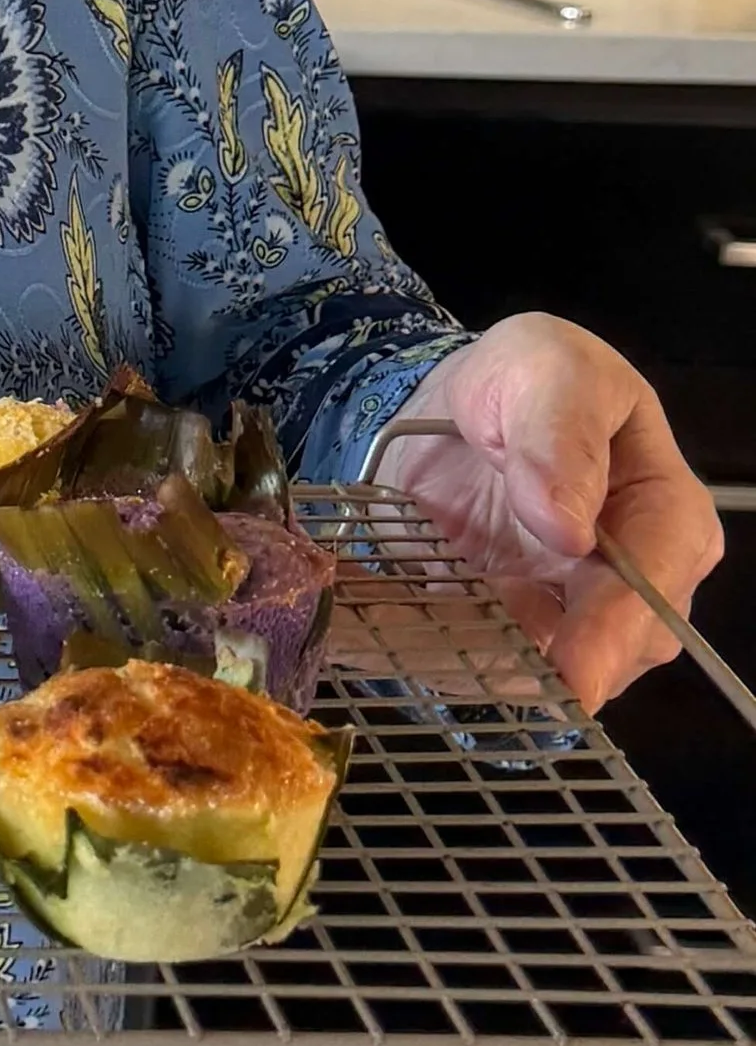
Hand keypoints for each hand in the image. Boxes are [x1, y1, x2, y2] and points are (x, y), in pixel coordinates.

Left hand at [375, 311, 722, 712]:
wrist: (456, 404)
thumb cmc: (529, 378)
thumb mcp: (547, 370)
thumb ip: (560, 435)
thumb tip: (569, 526)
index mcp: (664, 512)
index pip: (657, 584)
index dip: (615, 628)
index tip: (572, 663)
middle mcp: (630, 584)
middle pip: (611, 655)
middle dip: (548, 668)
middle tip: (478, 661)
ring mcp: (569, 619)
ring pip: (541, 675)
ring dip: (478, 665)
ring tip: (417, 636)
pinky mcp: (508, 635)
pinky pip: (476, 666)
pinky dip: (430, 656)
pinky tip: (381, 639)